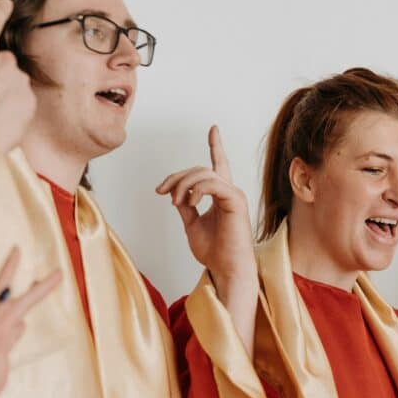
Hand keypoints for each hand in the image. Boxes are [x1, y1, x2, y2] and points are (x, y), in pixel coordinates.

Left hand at [156, 125, 257, 286]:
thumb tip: (175, 195)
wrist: (226, 269)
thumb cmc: (214, 252)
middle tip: (162, 193)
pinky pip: (213, 184)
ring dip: (183, 185)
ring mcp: (233, 195)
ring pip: (204, 174)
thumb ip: (186, 206)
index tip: (214, 128)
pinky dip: (196, 190)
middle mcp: (228, 192)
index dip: (216, 145)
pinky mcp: (235, 202)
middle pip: (199, 169)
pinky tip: (189, 203)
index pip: (217, 165)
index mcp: (220, 196)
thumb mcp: (192, 225)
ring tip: (175, 202)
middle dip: (176, 177)